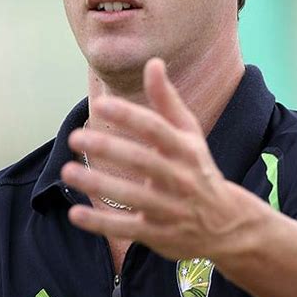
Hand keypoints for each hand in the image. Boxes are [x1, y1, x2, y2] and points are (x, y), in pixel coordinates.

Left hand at [61, 58, 266, 262]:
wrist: (228, 225)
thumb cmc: (198, 169)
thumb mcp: (189, 134)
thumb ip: (167, 100)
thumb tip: (153, 62)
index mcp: (186, 150)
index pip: (156, 129)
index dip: (130, 116)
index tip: (101, 103)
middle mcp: (180, 179)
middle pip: (142, 161)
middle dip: (109, 148)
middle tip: (76, 136)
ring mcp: (170, 209)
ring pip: (132, 196)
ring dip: (99, 184)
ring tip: (68, 170)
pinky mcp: (159, 234)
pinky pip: (127, 229)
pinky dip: (101, 224)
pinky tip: (75, 213)